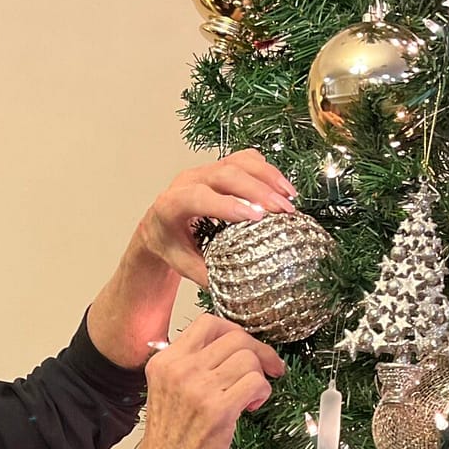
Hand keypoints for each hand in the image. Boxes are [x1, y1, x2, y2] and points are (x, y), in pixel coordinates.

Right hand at [126, 313, 283, 448]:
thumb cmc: (169, 445)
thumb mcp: (167, 394)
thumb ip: (191, 368)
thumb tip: (234, 349)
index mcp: (164, 362)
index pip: (208, 323)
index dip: (236, 332)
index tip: (248, 349)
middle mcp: (178, 370)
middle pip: (235, 337)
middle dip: (258, 352)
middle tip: (267, 370)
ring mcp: (197, 388)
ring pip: (248, 358)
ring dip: (259, 376)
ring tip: (249, 398)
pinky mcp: (217, 410)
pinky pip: (256, 382)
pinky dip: (262, 392)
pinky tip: (250, 407)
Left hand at [137, 148, 297, 289]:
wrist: (159, 225)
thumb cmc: (170, 244)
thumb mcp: (183, 264)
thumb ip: (208, 275)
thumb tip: (239, 289)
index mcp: (171, 204)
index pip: (199, 197)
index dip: (227, 204)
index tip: (255, 216)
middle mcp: (187, 181)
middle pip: (225, 174)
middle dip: (258, 190)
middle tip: (283, 209)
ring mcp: (205, 170)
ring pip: (238, 162)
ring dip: (268, 177)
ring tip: (289, 197)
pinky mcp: (220, 165)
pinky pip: (245, 159)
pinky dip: (267, 171)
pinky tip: (282, 188)